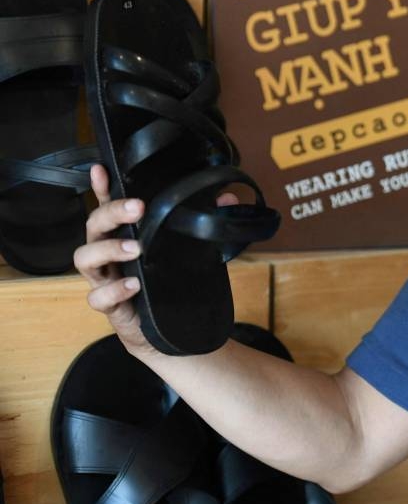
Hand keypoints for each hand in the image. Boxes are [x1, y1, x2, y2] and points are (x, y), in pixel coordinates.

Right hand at [73, 165, 237, 356]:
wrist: (174, 334)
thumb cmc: (174, 285)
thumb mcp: (191, 250)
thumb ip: (204, 222)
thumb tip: (226, 197)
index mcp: (124, 236)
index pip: (108, 207)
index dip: (102, 188)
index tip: (102, 169)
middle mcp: (109, 256)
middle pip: (94, 227)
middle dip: (112, 213)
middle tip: (137, 207)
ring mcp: (106, 281)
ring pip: (85, 259)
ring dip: (108, 249)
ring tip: (136, 248)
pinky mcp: (111, 308)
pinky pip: (98, 298)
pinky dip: (114, 290)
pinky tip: (134, 285)